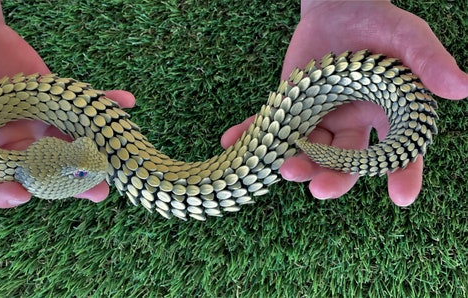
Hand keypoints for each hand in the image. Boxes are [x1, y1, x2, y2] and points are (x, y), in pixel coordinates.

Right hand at [0, 1, 134, 207]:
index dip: (4, 193)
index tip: (23, 195)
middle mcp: (12, 144)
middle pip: (40, 172)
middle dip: (67, 184)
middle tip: (94, 192)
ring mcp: (37, 125)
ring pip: (66, 146)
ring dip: (93, 155)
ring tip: (115, 164)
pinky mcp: (54, 104)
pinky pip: (80, 108)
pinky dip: (103, 105)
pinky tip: (124, 102)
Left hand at [221, 0, 467, 205]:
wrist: (340, 6)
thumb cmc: (381, 24)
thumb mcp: (409, 38)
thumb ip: (430, 63)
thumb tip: (463, 88)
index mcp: (387, 118)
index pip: (400, 154)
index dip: (403, 175)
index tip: (402, 196)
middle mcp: (353, 126)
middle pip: (345, 162)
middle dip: (335, 177)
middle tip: (319, 189)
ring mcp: (318, 119)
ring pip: (306, 151)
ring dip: (293, 162)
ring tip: (281, 168)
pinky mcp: (290, 108)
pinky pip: (269, 125)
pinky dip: (250, 133)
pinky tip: (232, 141)